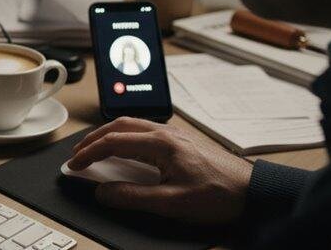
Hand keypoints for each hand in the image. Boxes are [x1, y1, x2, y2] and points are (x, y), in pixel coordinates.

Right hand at [67, 117, 252, 223]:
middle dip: (93, 139)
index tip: (74, 166)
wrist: (255, 192)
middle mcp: (166, 133)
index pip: (113, 142)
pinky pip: (144, 132)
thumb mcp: (172, 203)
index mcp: (161, 143)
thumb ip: (133, 197)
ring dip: (109, 135)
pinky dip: (125, 138)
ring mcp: (175, 135)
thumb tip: (103, 192)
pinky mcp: (182, 142)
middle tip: (78, 155)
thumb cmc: (221, 195)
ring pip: (131, 126)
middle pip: (118, 126)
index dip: (89, 154)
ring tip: (96, 150)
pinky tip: (126, 151)